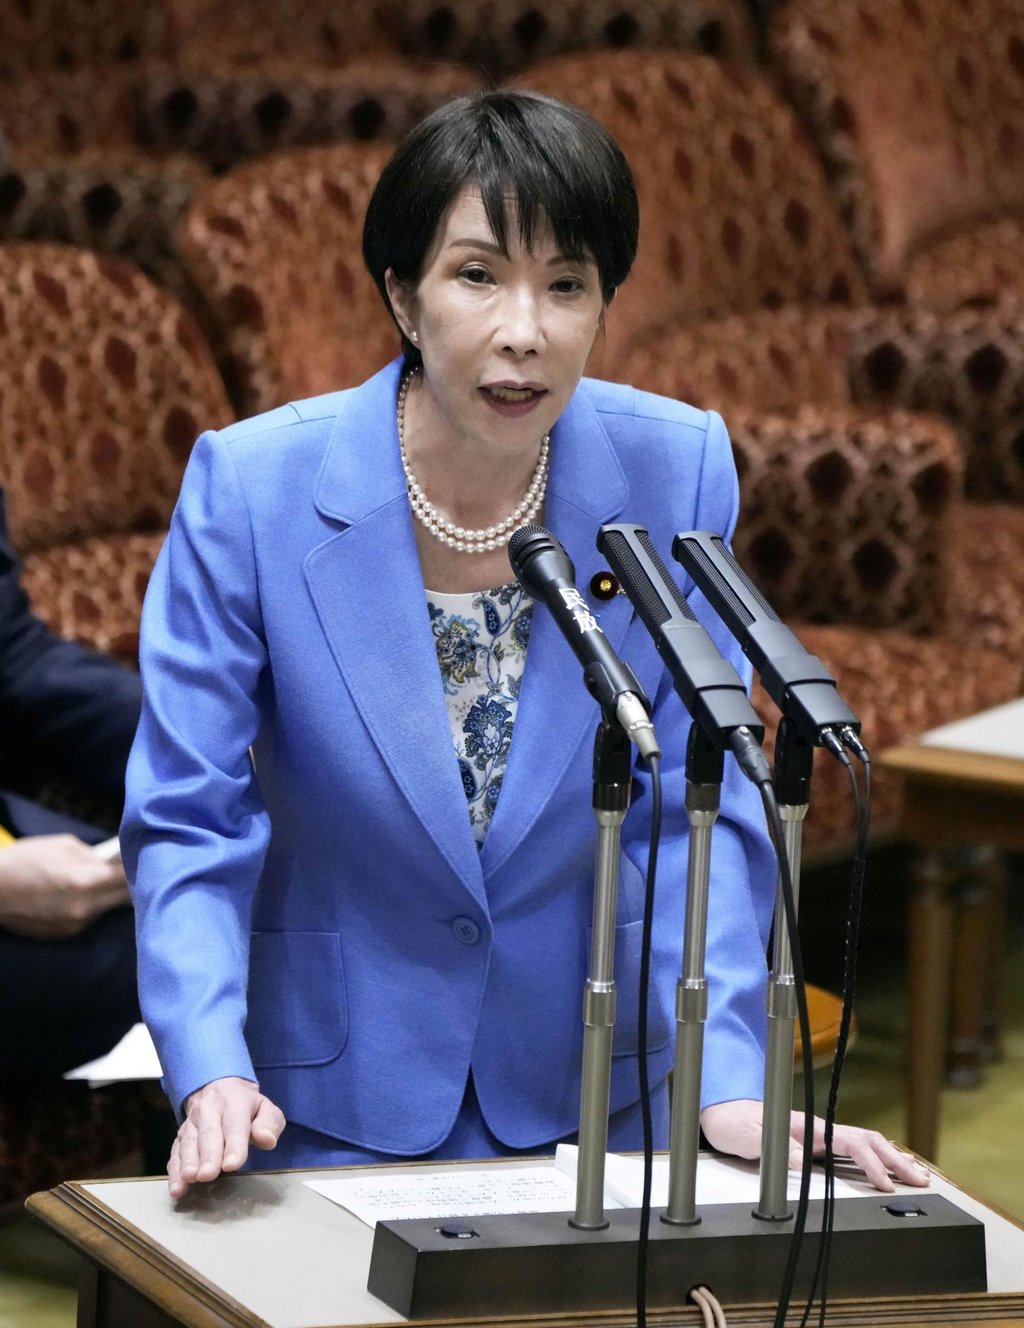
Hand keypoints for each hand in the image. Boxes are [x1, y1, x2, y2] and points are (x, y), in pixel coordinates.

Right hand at [0, 834, 130, 937]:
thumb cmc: (25, 860)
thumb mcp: (64, 845)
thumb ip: (95, 855)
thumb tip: (114, 861)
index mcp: (88, 881)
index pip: (131, 877)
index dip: (141, 867)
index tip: (146, 859)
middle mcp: (86, 908)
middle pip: (128, 899)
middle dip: (134, 885)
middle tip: (138, 873)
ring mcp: (76, 924)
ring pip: (108, 910)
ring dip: (112, 897)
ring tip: (108, 883)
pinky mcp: (65, 934)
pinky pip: (90, 919)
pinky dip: (92, 907)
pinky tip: (81, 896)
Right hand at [168, 1077, 285, 1198]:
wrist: (218, 1088)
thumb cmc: (246, 1106)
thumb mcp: (265, 1108)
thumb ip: (269, 1124)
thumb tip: (268, 1140)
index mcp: (234, 1102)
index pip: (235, 1124)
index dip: (233, 1145)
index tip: (232, 1165)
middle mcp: (209, 1111)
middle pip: (208, 1134)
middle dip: (208, 1156)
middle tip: (208, 1175)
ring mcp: (191, 1123)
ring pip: (188, 1143)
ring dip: (187, 1163)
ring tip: (189, 1179)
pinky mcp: (180, 1137)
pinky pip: (175, 1153)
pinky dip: (174, 1171)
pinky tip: (176, 1188)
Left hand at [700, 1099, 930, 1192]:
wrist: (724, 1115)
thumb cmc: (736, 1125)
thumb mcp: (750, 1139)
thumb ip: (776, 1149)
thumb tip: (803, 1163)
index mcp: (810, 1128)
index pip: (852, 1143)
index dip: (871, 1165)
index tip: (887, 1186)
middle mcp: (820, 1131)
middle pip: (869, 1141)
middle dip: (897, 1160)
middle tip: (923, 1180)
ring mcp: (821, 1138)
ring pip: (866, 1145)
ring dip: (893, 1160)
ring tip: (918, 1176)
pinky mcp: (818, 1147)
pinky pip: (855, 1151)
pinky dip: (878, 1160)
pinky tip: (889, 1171)